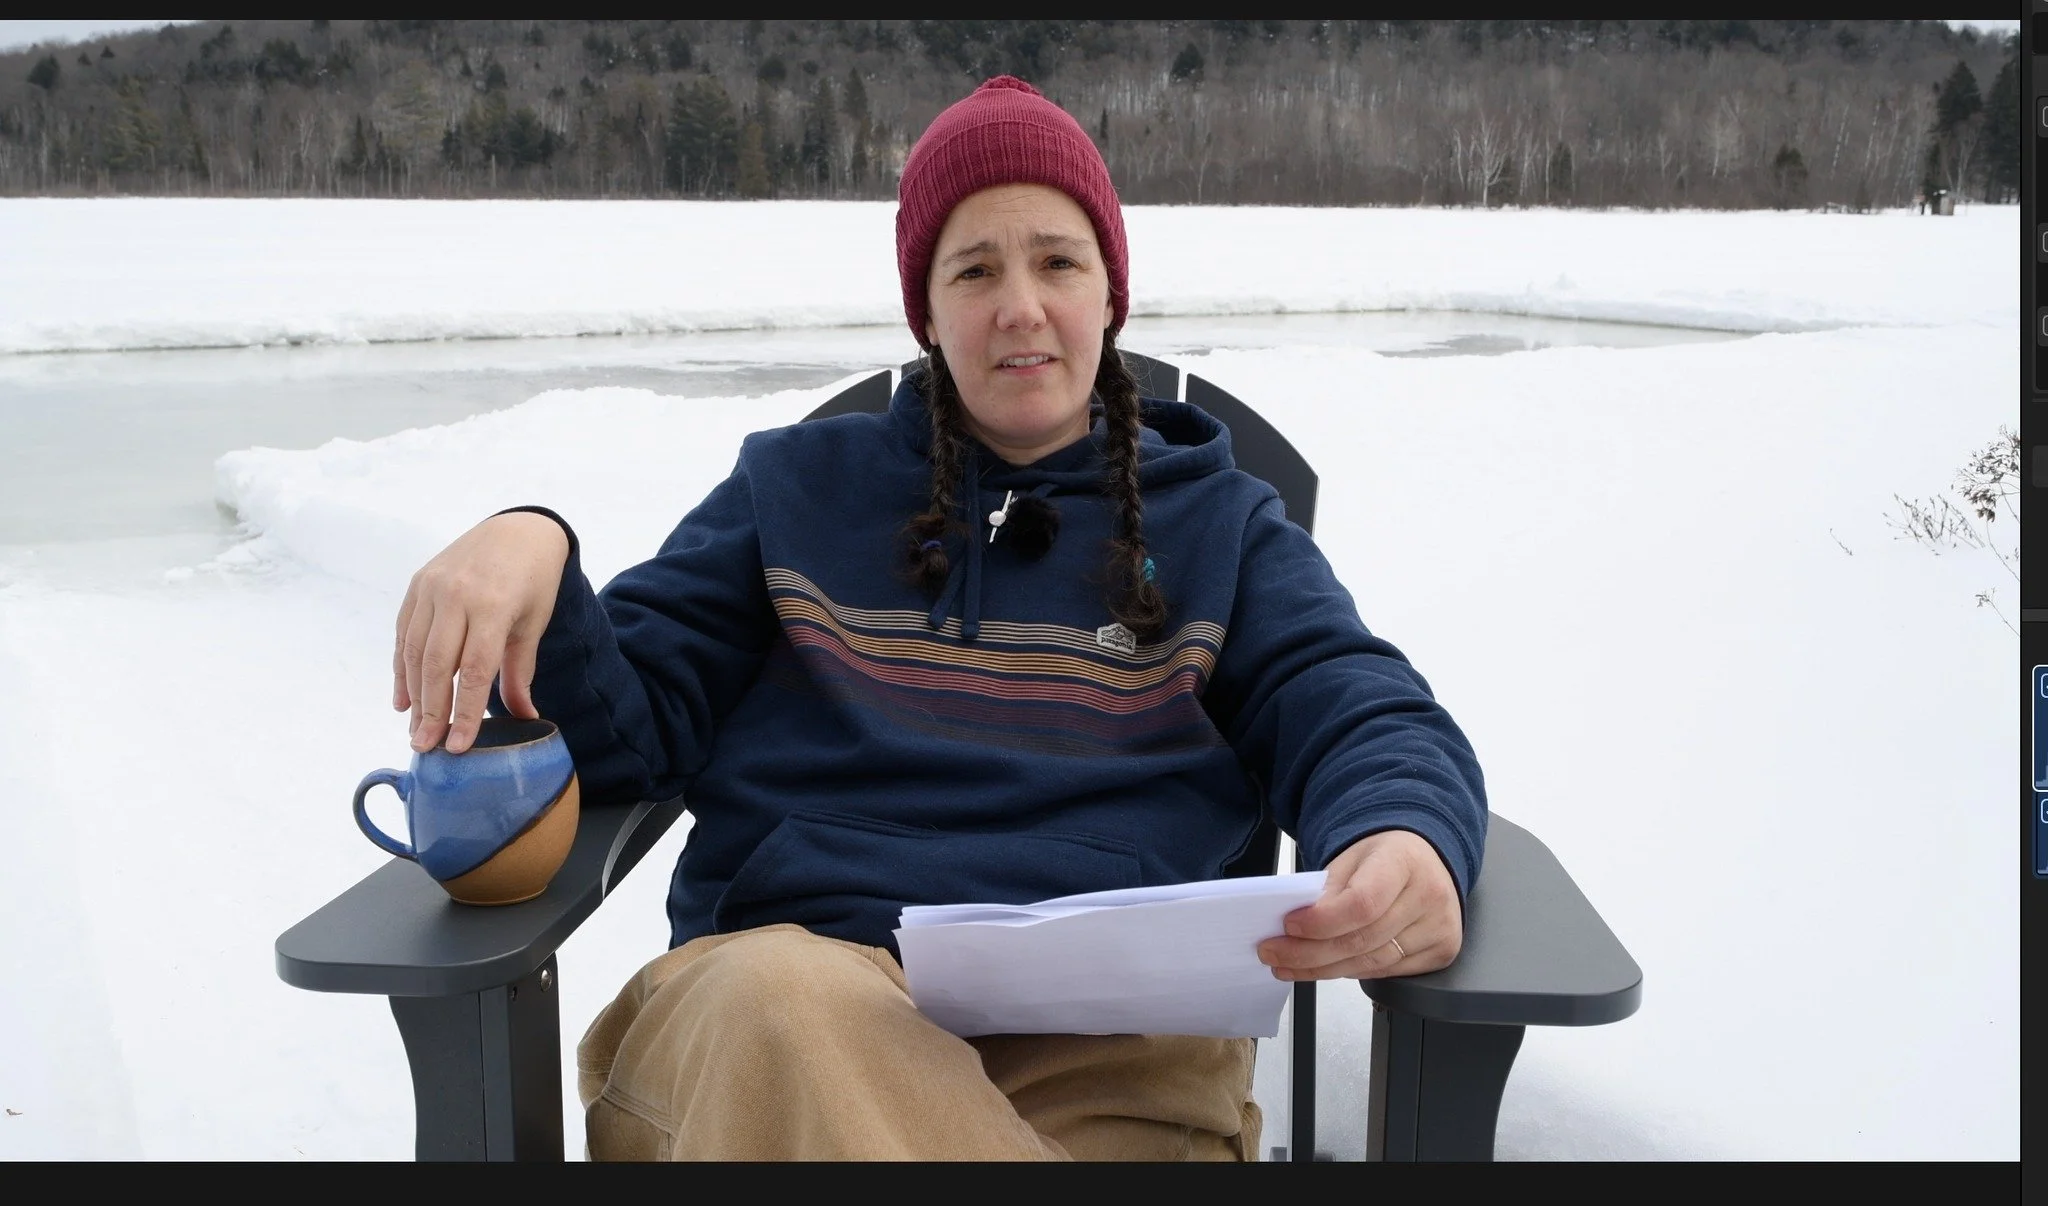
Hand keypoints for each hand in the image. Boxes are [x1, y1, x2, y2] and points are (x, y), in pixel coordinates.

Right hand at [392, 511, 569, 754]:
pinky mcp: (417, 584)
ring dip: (413, 694)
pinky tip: (403, 697)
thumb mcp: (533, 625)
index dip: (466, 711)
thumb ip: (520, 673)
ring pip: (415, 651)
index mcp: (494, 606)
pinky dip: (402, 667)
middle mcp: (457, 595)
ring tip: (416, 729)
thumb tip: (525, 718)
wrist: (516, 530)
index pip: (475, 670)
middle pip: (438, 664)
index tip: (458, 746)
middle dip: (431, 710)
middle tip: (426, 746)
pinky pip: (404, 633)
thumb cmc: (532, 581)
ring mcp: (432, 587)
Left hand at [1256, 830, 1462, 980]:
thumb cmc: (1385, 857)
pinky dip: (1350, 971)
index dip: (1322, 922)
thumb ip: (1326, 889)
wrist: (1425, 860)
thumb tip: (1292, 928)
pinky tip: (1325, 966)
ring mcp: (1440, 927)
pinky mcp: (1442, 951)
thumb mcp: (1350, 857)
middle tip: (1273, 953)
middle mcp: (1429, 895)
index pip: (1361, 903)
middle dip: (1310, 953)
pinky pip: (1386, 971)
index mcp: (1404, 861)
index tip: (1289, 926)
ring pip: (1371, 963)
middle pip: (1362, 940)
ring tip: (1289, 965)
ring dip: (1324, 969)